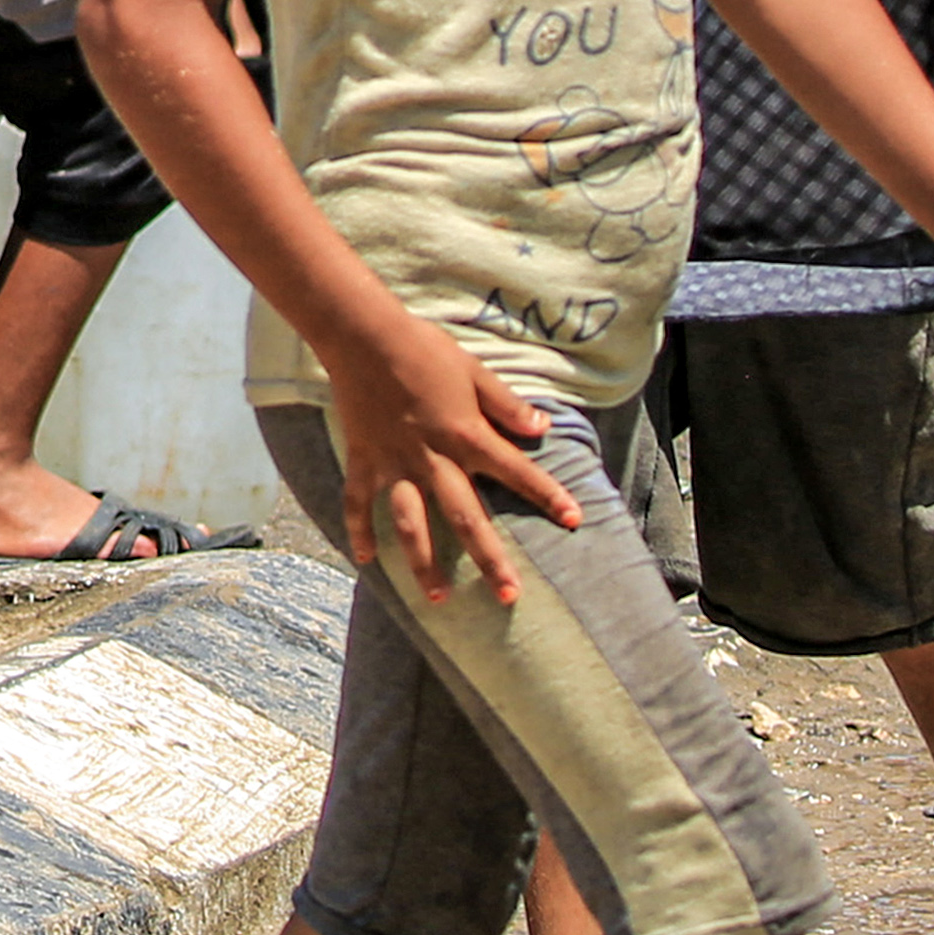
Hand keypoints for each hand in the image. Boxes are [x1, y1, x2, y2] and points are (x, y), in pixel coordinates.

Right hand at [317, 321, 583, 605]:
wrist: (363, 335)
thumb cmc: (423, 348)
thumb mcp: (474, 371)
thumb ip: (507, 405)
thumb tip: (543, 428)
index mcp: (465, 435)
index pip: (516, 471)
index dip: (548, 494)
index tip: (574, 519)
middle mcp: (432, 458)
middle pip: (465, 517)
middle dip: (489, 558)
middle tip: (507, 596)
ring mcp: (394, 463)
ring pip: (411, 523)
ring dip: (423, 563)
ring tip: (437, 599)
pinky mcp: (364, 459)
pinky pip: (359, 501)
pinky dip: (359, 530)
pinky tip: (366, 560)